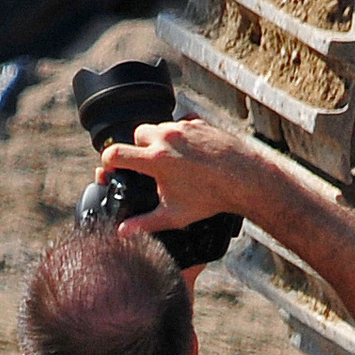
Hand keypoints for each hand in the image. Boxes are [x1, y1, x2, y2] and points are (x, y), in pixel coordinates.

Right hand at [98, 120, 277, 236]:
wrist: (246, 180)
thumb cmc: (211, 198)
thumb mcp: (175, 215)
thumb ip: (145, 223)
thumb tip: (123, 232)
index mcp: (155, 160)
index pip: (114, 153)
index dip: (108, 163)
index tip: (112, 170)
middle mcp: (166, 138)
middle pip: (136, 135)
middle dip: (138, 148)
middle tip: (148, 165)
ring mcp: (183, 127)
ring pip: (159, 126)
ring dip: (159, 139)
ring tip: (169, 158)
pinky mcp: (199, 123)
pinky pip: (181, 121)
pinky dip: (181, 133)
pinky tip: (188, 149)